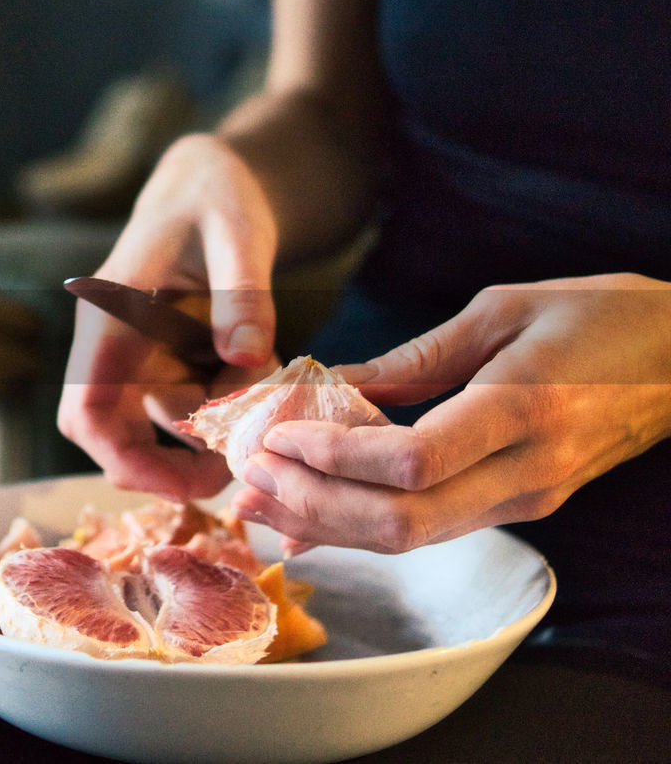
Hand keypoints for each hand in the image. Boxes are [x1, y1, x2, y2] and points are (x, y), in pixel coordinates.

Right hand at [57, 132, 281, 500]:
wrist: (213, 175)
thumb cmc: (218, 191)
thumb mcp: (238, 232)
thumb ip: (242, 293)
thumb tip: (246, 359)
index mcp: (110, 312)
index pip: (88, 410)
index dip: (127, 460)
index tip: (190, 486)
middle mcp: (109, 340)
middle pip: (110, 432)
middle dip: (171, 463)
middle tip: (239, 469)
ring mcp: (133, 351)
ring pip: (163, 418)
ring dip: (216, 418)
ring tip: (270, 375)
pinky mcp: (159, 356)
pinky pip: (187, 399)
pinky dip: (225, 400)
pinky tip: (260, 363)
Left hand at [233, 274, 670, 552]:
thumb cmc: (600, 317)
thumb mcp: (503, 310)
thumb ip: (415, 356)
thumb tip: (332, 383)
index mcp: (522, 410)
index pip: (411, 464)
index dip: (333, 458)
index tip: (275, 434)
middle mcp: (525, 472)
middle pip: (401, 521)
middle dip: (313, 502)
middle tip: (249, 475)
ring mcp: (526, 498)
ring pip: (410, 538)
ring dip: (326, 523)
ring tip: (257, 501)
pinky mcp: (519, 505)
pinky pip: (428, 529)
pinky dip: (361, 525)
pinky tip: (308, 517)